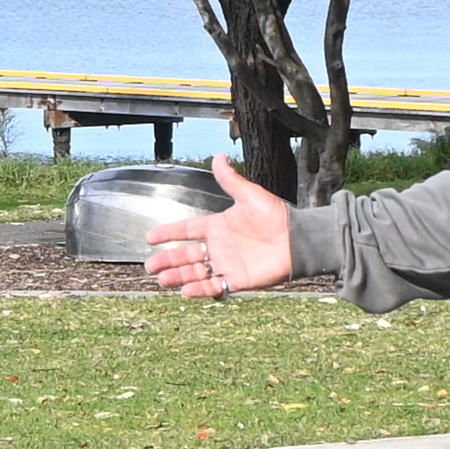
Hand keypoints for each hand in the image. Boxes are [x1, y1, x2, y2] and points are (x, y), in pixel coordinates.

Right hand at [141, 160, 298, 298]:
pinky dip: (200, 290)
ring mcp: (227, 264)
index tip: (151, 237)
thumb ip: (231, 180)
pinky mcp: (238, 280)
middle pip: (186, 255)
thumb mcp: (250, 195)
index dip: (169, 233)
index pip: (187, 230)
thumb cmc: (277, 216)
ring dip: (179, 276)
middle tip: (151, 266)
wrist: (298, 240)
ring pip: (196, 273)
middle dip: (168, 260)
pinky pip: (215, 287)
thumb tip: (218, 157)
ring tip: (163, 280)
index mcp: (218, 226)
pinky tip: (186, 291)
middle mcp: (219, 246)